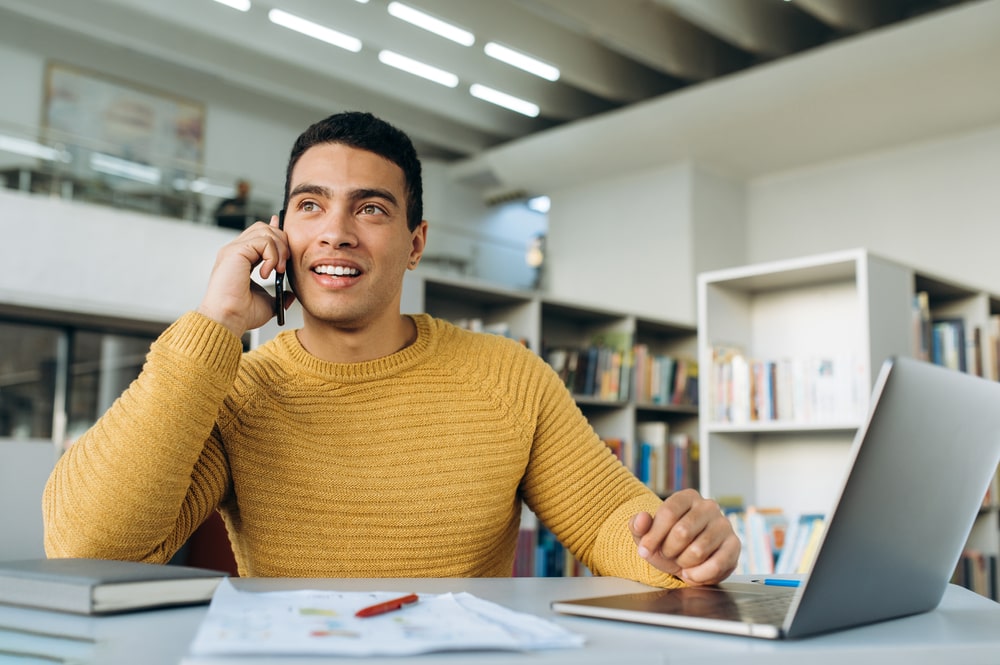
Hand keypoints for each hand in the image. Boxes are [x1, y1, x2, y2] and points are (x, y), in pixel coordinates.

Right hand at [197, 216, 293, 336]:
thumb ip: (278, 295)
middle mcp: (236, 251)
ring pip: (265, 231)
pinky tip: (267, 273)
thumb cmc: (240, 313)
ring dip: (279, 250)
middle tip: (283, 266)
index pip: (260, 235)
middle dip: (282, 243)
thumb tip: (290, 295)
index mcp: (241, 259)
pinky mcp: (235, 251)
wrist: (228, 319)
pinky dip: (272, 256)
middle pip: (264, 228)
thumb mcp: (267, 302)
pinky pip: (263, 241)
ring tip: (277, 270)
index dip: (276, 234)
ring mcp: (234, 249)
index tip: (288, 243)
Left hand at [630, 489, 739, 585]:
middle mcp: (708, 506)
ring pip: (698, 550)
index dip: (653, 535)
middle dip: (669, 551)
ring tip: (681, 562)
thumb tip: (641, 518)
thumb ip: (638, 525)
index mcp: (687, 497)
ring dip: (683, 563)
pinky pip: (716, 565)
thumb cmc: (668, 543)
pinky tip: (692, 573)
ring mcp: (724, 524)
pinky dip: (699, 575)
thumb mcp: (647, 535)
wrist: (690, 560)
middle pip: (682, 532)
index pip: (668, 512)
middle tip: (668, 555)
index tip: (644, 550)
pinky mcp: (735, 545)